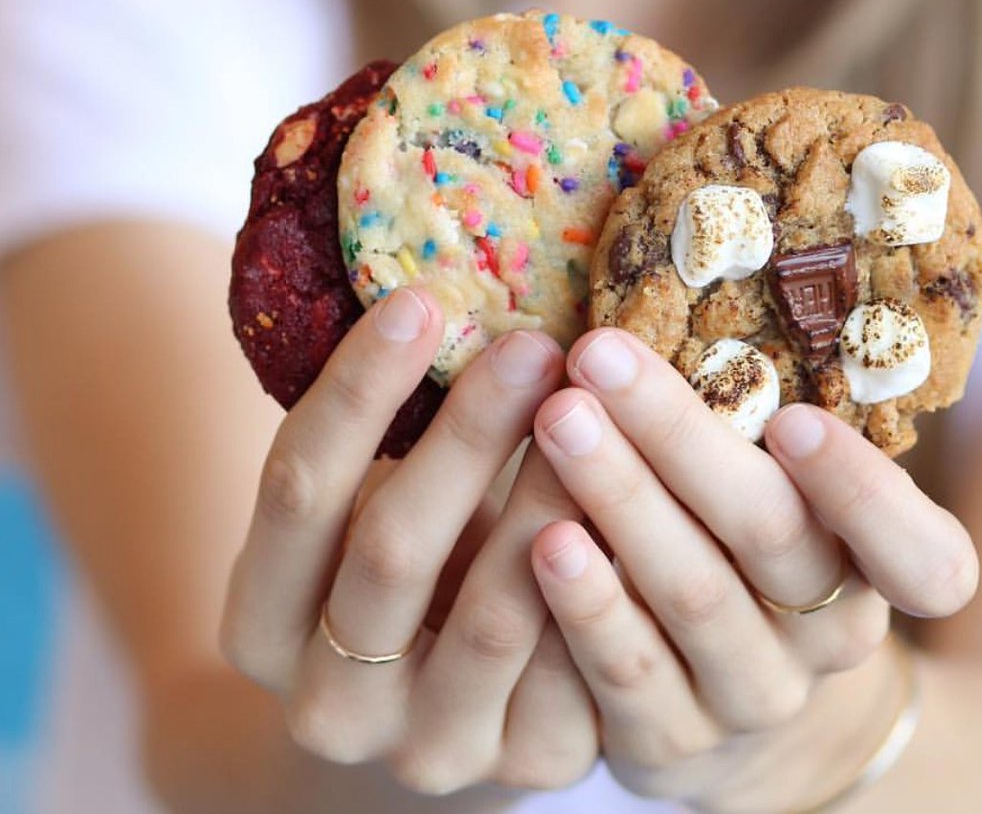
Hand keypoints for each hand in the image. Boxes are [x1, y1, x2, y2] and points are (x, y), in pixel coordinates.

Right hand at [221, 289, 597, 795]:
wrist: (452, 701)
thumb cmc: (410, 565)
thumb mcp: (373, 508)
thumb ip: (390, 438)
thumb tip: (445, 292)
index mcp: (260, 626)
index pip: (297, 493)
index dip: (355, 391)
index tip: (419, 299)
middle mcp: (327, 705)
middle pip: (393, 548)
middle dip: (468, 431)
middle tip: (533, 342)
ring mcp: (427, 748)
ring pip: (494, 611)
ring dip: (551, 495)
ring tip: (597, 408)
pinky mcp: (526, 763)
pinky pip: (575, 664)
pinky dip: (608, 573)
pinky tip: (647, 494)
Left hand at [528, 328, 977, 811]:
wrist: (733, 697)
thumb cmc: (758, 553)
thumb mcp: (795, 499)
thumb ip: (765, 427)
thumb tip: (683, 294)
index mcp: (882, 571)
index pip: (922, 558)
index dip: (863, 493)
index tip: (792, 420)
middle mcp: (831, 637)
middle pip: (771, 536)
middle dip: (680, 437)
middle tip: (602, 355)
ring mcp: (753, 695)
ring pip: (692, 595)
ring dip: (619, 499)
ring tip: (558, 421)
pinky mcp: (672, 740)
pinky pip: (627, 671)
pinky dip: (586, 601)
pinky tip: (540, 540)